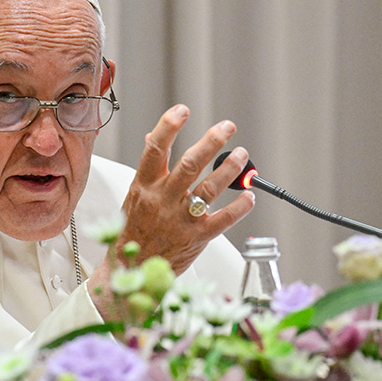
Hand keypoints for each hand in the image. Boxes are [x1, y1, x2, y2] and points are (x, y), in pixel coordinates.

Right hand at [88, 104, 254, 317]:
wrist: (132, 270)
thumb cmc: (133, 232)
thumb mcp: (134, 196)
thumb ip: (148, 168)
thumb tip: (154, 136)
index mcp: (145, 186)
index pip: (155, 149)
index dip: (169, 126)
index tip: (183, 110)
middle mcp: (163, 200)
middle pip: (189, 164)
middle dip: (211, 141)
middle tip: (227, 127)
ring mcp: (180, 219)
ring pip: (209, 188)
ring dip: (229, 169)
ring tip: (242, 155)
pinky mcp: (196, 238)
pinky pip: (222, 220)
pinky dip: (239, 207)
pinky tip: (249, 196)